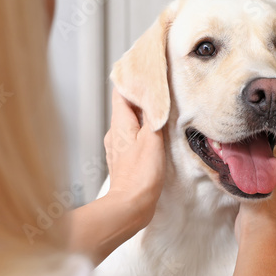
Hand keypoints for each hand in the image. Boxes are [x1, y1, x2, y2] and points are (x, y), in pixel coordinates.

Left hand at [103, 87, 165, 230]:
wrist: (130, 207)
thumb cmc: (140, 175)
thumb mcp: (152, 138)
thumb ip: (153, 114)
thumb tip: (153, 93)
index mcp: (120, 123)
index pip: (121, 90)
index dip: (132, 77)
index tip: (146, 69)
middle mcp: (115, 133)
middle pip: (126, 105)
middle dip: (141, 95)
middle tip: (159, 87)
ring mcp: (118, 147)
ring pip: (130, 122)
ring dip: (144, 114)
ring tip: (161, 110)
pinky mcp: (125, 160)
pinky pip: (134, 137)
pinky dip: (144, 131)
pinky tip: (156, 135)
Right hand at [235, 127, 275, 240]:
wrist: (261, 227)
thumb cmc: (271, 195)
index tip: (274, 125)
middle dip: (275, 140)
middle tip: (259, 136)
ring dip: (266, 154)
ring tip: (252, 151)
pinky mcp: (275, 193)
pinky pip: (271, 173)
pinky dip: (262, 168)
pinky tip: (249, 167)